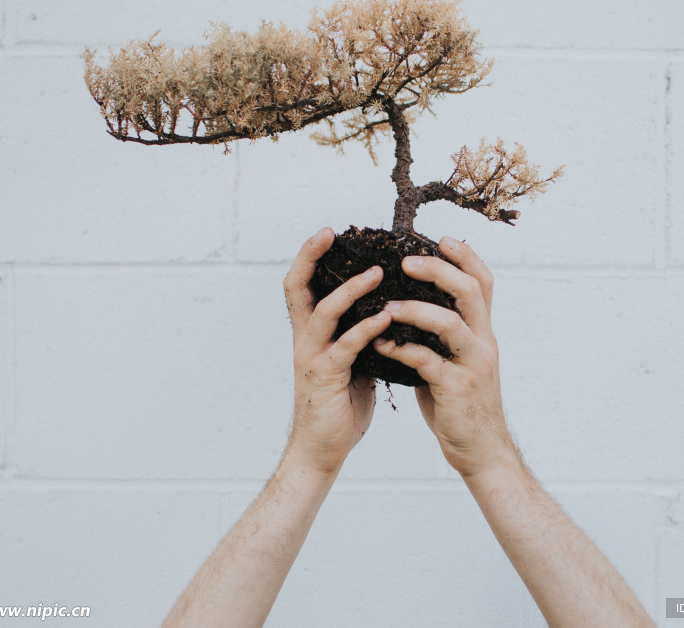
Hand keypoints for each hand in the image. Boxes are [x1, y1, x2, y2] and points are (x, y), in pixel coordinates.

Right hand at [283, 228, 391, 474]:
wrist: (322, 451)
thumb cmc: (339, 408)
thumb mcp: (350, 364)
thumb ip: (358, 338)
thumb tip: (384, 314)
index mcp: (310, 333)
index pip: (302, 285)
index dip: (309, 257)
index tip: (327, 233)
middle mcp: (304, 339)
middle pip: (297, 287)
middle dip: (311, 257)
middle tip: (331, 233)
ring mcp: (312, 357)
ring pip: (324, 311)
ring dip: (351, 289)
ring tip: (377, 273)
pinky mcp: (326, 378)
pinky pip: (345, 346)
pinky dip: (366, 329)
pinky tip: (385, 318)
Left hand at [373, 237, 516, 478]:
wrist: (480, 450)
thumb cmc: (460, 404)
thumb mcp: (456, 361)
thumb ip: (440, 335)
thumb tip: (408, 307)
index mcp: (482, 332)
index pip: (482, 282)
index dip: (466, 257)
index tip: (440, 239)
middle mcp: (483, 342)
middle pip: (470, 291)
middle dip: (439, 271)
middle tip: (406, 263)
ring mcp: (473, 365)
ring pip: (450, 324)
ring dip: (415, 310)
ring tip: (386, 307)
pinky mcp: (457, 388)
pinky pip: (428, 362)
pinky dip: (401, 350)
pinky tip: (380, 346)